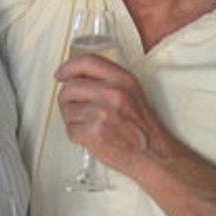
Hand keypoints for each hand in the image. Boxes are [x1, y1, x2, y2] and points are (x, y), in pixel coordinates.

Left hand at [55, 54, 156, 174]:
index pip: (87, 62)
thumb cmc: (143, 127)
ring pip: (67, 109)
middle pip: (70, 87)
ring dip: (73, 118)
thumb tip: (77, 77)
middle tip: (76, 107)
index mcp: (123, 80)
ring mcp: (102, 113)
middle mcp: (113, 93)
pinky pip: (70, 129)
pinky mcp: (93, 133)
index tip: (61, 73)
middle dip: (68, 98)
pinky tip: (92, 135)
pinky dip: (77, 134)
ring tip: (90, 124)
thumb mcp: (132, 93)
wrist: (153, 153)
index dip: (69, 67)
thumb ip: (107, 81)